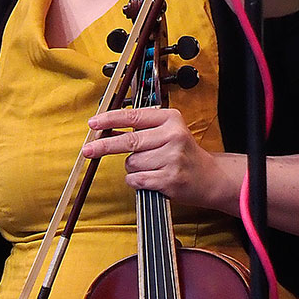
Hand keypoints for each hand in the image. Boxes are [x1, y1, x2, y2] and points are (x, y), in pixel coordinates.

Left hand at [83, 106, 223, 208]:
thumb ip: (141, 129)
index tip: (93, 123)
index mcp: (171, 119)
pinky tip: (150, 178)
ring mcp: (172, 158)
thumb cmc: (184, 154)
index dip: (109, 120)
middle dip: (104, 146)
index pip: (133, 117)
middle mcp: (173, 136)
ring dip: (133, 168)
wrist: (209, 177)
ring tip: (151, 167)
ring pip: (131, 163)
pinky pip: (137, 179)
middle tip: (88, 150)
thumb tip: (106, 129)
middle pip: (128, 141)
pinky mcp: (169, 178)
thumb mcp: (167, 132)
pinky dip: (136, 181)